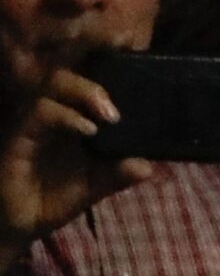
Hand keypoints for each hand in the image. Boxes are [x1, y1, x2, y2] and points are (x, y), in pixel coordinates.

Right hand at [0, 66, 152, 250]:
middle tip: (124, 84)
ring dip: (84, 92)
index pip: (85, 79)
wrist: (15, 225)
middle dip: (97, 68)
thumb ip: (117, 174)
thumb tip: (149, 166)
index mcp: (68, 115)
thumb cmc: (49, 200)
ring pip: (52, 83)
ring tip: (110, 116)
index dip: (103, 60)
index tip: (131, 50)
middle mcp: (48, 110)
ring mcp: (29, 118)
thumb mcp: (93, 187)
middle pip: (67, 69)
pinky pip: (39, 112)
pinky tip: (87, 130)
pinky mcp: (17, 133)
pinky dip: (65, 116)